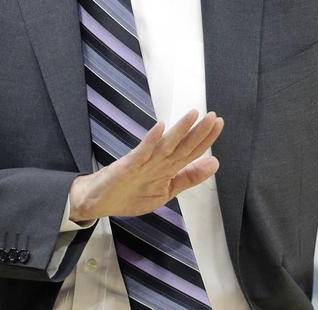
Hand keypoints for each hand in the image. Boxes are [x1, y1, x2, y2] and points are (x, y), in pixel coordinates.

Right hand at [69, 110, 223, 221]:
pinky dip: (150, 141)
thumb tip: (215, 163)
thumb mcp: (166, 191)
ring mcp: (142, 163)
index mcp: (167, 168)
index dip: (206, 139)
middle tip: (213, 116)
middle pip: (181, 146)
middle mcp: (157, 162)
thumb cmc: (129, 193)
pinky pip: (141, 153)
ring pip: (164, 145)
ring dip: (179, 130)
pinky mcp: (127, 166)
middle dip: (198, 132)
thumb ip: (189, 178)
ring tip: (193, 115)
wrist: (97, 201)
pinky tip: (160, 128)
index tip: (219, 123)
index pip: (191, 151)